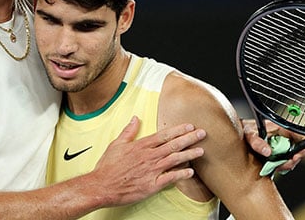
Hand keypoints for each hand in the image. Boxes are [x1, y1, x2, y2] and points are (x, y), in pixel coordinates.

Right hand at [90, 116, 206, 205]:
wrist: (102, 186)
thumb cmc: (108, 167)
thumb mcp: (116, 144)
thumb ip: (128, 131)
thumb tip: (135, 118)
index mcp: (141, 146)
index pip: (164, 135)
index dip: (178, 130)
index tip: (190, 126)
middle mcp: (149, 156)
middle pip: (173, 145)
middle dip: (189, 138)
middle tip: (202, 134)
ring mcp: (152, 170)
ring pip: (175, 159)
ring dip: (189, 154)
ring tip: (201, 150)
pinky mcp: (152, 184)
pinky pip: (170, 178)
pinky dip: (181, 174)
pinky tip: (191, 172)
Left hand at [242, 119, 304, 171]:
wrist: (236, 134)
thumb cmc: (243, 129)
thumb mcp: (249, 134)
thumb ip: (257, 142)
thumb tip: (268, 152)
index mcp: (280, 128)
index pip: (299, 136)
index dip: (302, 147)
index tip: (296, 157)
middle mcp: (282, 136)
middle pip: (297, 150)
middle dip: (293, 160)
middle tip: (284, 166)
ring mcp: (280, 145)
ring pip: (291, 157)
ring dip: (286, 164)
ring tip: (276, 167)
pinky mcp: (276, 153)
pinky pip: (283, 161)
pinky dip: (280, 166)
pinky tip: (273, 167)